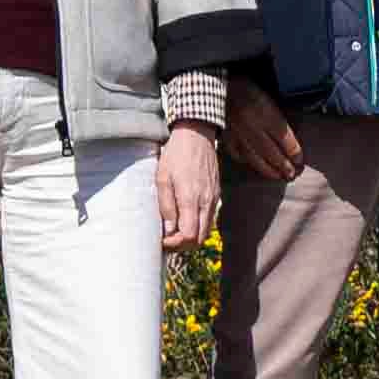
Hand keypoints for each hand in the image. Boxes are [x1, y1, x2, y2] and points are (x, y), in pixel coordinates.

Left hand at [153, 120, 221, 254]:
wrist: (196, 134)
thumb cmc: (176, 154)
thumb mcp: (163, 178)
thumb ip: (166, 206)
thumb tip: (168, 230)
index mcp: (191, 199)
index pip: (189, 236)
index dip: (175, 244)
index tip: (162, 240)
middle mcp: (206, 202)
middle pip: (199, 239)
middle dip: (183, 245)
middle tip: (167, 239)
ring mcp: (214, 198)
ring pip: (206, 230)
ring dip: (191, 236)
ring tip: (174, 230)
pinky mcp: (216, 194)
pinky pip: (209, 218)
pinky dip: (197, 225)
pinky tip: (184, 218)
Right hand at [221, 80, 304, 183]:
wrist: (217, 83)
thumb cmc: (246, 85)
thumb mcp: (267, 93)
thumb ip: (278, 114)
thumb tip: (289, 136)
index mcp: (266, 114)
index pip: (284, 139)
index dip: (294, 152)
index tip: (300, 160)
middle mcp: (253, 127)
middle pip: (272, 152)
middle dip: (284, 166)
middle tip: (292, 174)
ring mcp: (239, 134)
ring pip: (256, 158)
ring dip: (269, 169)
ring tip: (278, 176)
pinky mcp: (226, 136)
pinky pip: (237, 153)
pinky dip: (246, 161)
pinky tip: (253, 165)